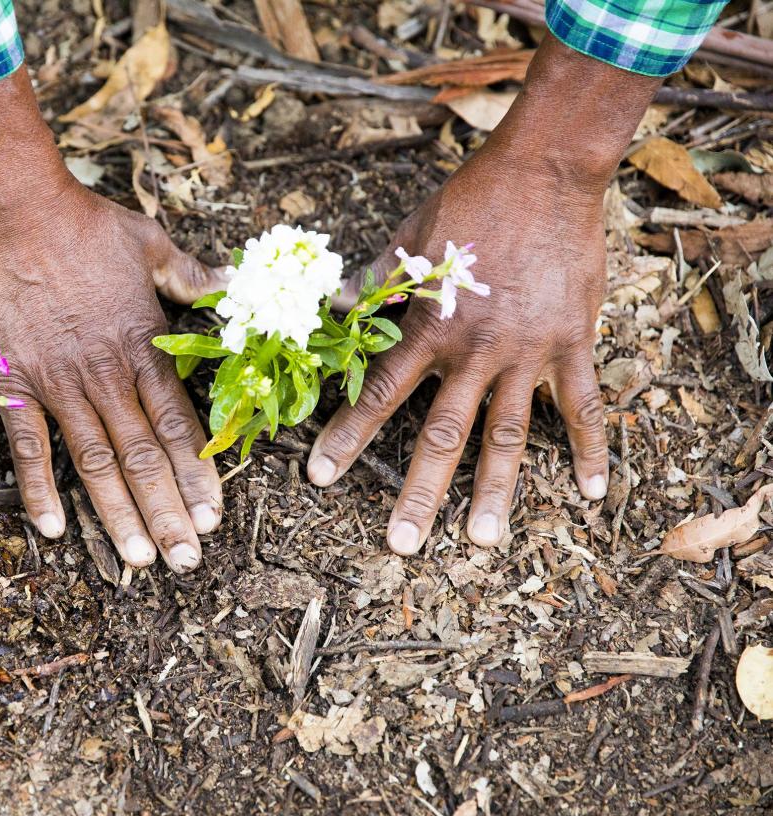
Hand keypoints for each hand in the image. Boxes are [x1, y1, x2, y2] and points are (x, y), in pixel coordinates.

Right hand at [0, 184, 224, 571]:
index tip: (214, 519)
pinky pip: (27, 447)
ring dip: (117, 515)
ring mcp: (58, 384)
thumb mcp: (153, 245)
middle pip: (144, 458)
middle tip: (186, 562)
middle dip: (168, 514)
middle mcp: (106, 376)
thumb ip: (195, 278)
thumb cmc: (85, 225)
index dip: (199, 477)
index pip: (179, 427)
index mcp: (145, 348)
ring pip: (95, 463)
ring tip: (138, 559)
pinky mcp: (12, 383)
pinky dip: (39, 490)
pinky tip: (53, 530)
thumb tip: (239, 286)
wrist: (16, 211)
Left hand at [307, 36, 661, 553]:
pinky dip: (589, 449)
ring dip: (495, 493)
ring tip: (483, 541)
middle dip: (418, 493)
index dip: (346, 438)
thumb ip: (371, 287)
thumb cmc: (468, 204)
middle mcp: (474, 352)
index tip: (319, 477)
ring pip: (508, 435)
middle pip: (441, 435)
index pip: (377, 396)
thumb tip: (328, 309)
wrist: (542, 173)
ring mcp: (526, 353)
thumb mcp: (407, 242)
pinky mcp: (572, 344)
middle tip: (401, 545)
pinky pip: (582, 406)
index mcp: (427, 329)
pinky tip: (593, 493)